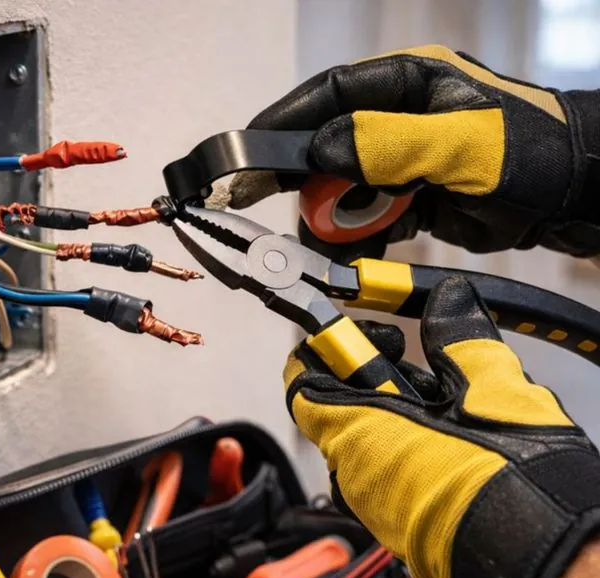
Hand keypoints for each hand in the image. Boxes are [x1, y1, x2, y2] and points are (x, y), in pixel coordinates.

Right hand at [231, 45, 599, 256]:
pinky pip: (367, 221)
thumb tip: (321, 153)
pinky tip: (359, 256)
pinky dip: (358, 241)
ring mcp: (399, 163)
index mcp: (406, 85)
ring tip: (331, 247)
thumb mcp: (464, 144)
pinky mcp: (408, 200)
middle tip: (269, 212)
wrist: (571, 196)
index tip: (246, 151)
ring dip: (332, 221)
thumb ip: (392, 144)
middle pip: (326, 149)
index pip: (329, 95)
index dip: (283, 122)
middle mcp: (395, 121)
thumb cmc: (529, 154)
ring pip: (342, 192)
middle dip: (303, 185)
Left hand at [284, 275, 599, 577]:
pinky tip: (456, 444)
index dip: (330, 350)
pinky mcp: (399, 530)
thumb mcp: (493, 389)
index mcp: (359, 435)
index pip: (303, 382)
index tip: (369, 337)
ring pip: (368, 442)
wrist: (544, 567)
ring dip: (399, 413)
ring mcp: (374, 509)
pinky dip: (411, 449)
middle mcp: (354, 476)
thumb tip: (450, 299)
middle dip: (377, 379)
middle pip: (340, 409)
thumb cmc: (512, 483)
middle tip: (424, 366)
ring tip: (451, 406)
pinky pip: (388, 477)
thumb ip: (461, 338)